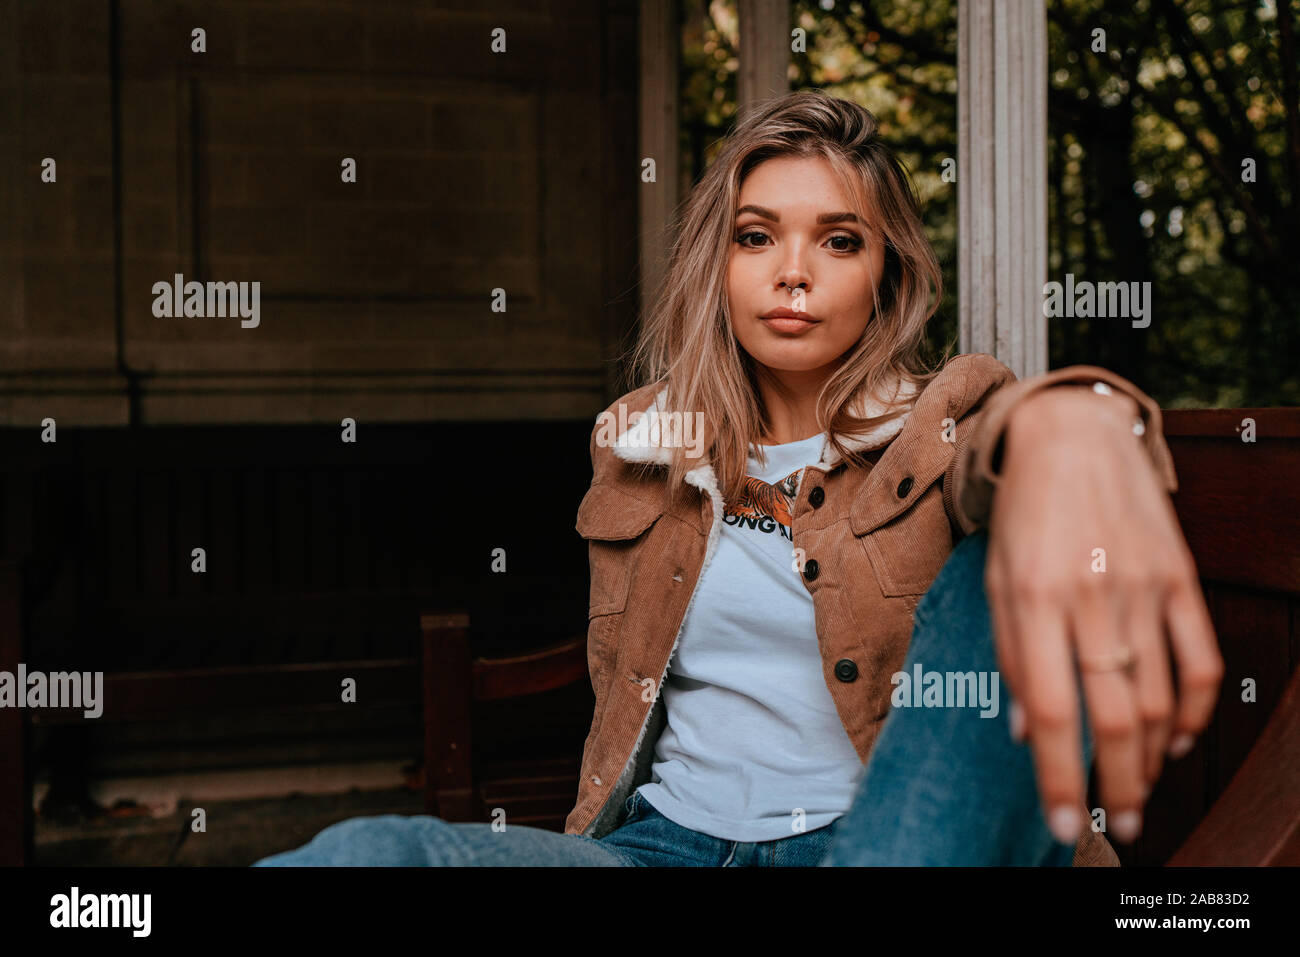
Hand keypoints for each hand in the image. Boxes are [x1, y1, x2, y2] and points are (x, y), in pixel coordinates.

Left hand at [985, 388, 1222, 845]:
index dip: (1058, 776)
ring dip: (1153, 758)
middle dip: (1118, 785)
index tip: (1064, 824)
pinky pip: (1199, 659)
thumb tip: (1022, 731)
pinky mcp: (1179, 576)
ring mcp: (1142, 586)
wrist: (1073, 435)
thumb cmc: (1022, 515)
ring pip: (1160, 698)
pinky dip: (1193, 711)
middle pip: (1115, 715)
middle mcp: (1090, 596)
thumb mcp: (993, 578)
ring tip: (1139, 789)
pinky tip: (1176, 740)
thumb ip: (1008, 654)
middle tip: (1120, 827)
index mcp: (1032, 598)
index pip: (1049, 709)